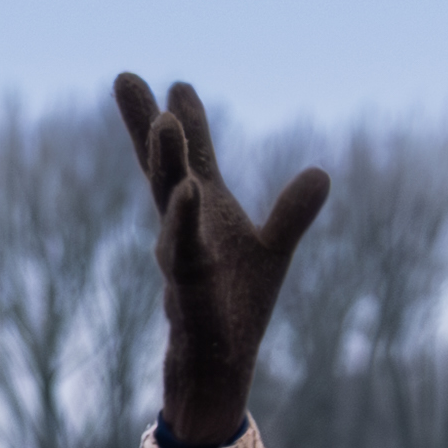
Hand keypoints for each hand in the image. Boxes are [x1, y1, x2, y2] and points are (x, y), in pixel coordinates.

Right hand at [114, 73, 329, 447]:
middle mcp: (184, 227)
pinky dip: (184, 220)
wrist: (216, 370)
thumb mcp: (272, 252)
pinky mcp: (187, 290)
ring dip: (166, 161)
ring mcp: (181, 256)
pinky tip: (188, 190)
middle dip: (145, 124)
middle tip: (125, 77)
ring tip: (163, 121)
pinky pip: (183, 250)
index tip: (173, 80)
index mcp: (203, 213)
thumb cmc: (235, 307)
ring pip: (168, 202)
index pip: (190, 158)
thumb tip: (321, 172)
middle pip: (161, 167)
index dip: (184, 120)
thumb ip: (290, 213)